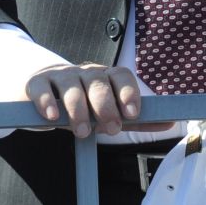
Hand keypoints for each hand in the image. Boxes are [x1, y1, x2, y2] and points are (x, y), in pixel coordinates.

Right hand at [25, 63, 142, 139]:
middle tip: (110, 129)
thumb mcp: (107, 112)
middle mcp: (84, 73)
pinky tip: (51, 116)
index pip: (120, 76)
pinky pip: (42, 88)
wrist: (41, 91)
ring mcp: (60, 76)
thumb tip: (169, 124)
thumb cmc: (82, 104)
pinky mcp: (36, 83)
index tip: (132, 113)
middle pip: (98, 82)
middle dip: (105, 106)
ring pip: (71, 87)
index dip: (128, 92)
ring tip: (82, 131)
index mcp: (105, 78)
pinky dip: (47, 102)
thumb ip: (134, 120)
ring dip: (78, 109)